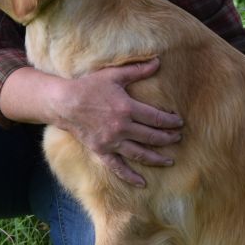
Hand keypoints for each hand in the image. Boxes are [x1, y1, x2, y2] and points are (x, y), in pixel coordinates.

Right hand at [53, 57, 182, 186]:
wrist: (64, 103)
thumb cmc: (89, 86)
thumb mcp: (114, 75)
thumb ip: (137, 70)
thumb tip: (158, 61)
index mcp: (127, 109)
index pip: (156, 118)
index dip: (170, 122)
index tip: (179, 123)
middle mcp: (122, 128)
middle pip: (151, 136)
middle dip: (168, 138)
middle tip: (179, 139)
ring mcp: (111, 142)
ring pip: (139, 154)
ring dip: (157, 158)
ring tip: (170, 160)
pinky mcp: (101, 151)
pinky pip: (117, 167)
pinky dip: (130, 176)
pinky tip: (142, 183)